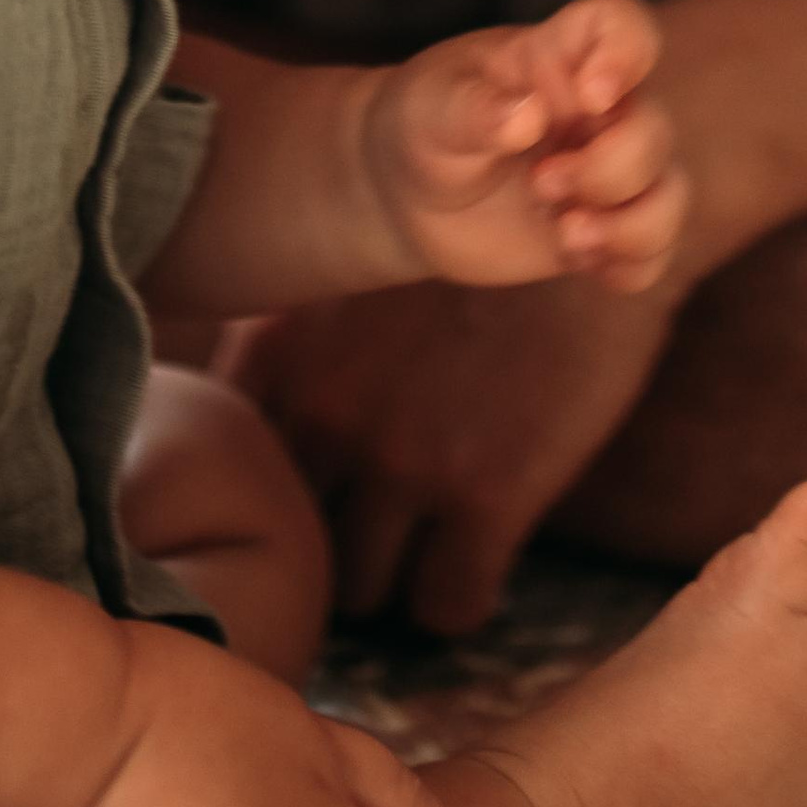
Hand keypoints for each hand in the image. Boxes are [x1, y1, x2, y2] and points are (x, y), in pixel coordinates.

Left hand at [239, 272, 681, 634]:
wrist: (585, 202)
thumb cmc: (460, 240)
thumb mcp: (344, 273)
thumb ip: (281, 344)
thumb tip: (238, 419)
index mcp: (280, 352)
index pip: (221, 472)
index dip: (257, 497)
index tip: (290, 500)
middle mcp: (329, 410)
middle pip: (287, 542)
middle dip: (321, 546)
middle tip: (361, 533)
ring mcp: (407, 458)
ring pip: (359, 590)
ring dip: (387, 577)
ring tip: (415, 551)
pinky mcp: (490, 493)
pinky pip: (446, 604)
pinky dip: (456, 594)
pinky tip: (474, 558)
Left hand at [363, 0, 685, 295]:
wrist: (405, 194)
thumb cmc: (422, 125)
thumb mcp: (431, 109)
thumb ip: (474, 108)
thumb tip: (528, 116)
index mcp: (558, 57)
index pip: (624, 27)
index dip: (627, 54)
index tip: (591, 96)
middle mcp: (595, 113)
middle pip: (653, 128)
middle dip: (609, 167)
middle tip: (540, 183)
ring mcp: (603, 171)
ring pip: (668, 191)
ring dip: (632, 224)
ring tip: (566, 236)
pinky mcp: (600, 228)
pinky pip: (653, 250)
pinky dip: (632, 263)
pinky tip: (580, 262)